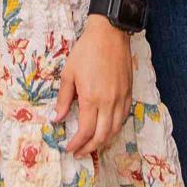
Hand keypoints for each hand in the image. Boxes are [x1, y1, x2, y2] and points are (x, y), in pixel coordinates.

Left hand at [55, 10, 132, 157]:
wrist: (110, 33)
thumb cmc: (86, 51)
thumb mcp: (69, 73)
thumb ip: (64, 99)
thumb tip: (56, 118)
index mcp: (92, 98)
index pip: (85, 131)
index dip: (77, 144)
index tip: (69, 148)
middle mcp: (109, 102)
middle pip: (102, 136)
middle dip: (90, 148)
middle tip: (80, 153)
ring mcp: (121, 98)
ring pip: (116, 129)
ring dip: (104, 142)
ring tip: (92, 145)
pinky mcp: (129, 93)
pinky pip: (124, 117)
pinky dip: (115, 128)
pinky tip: (107, 129)